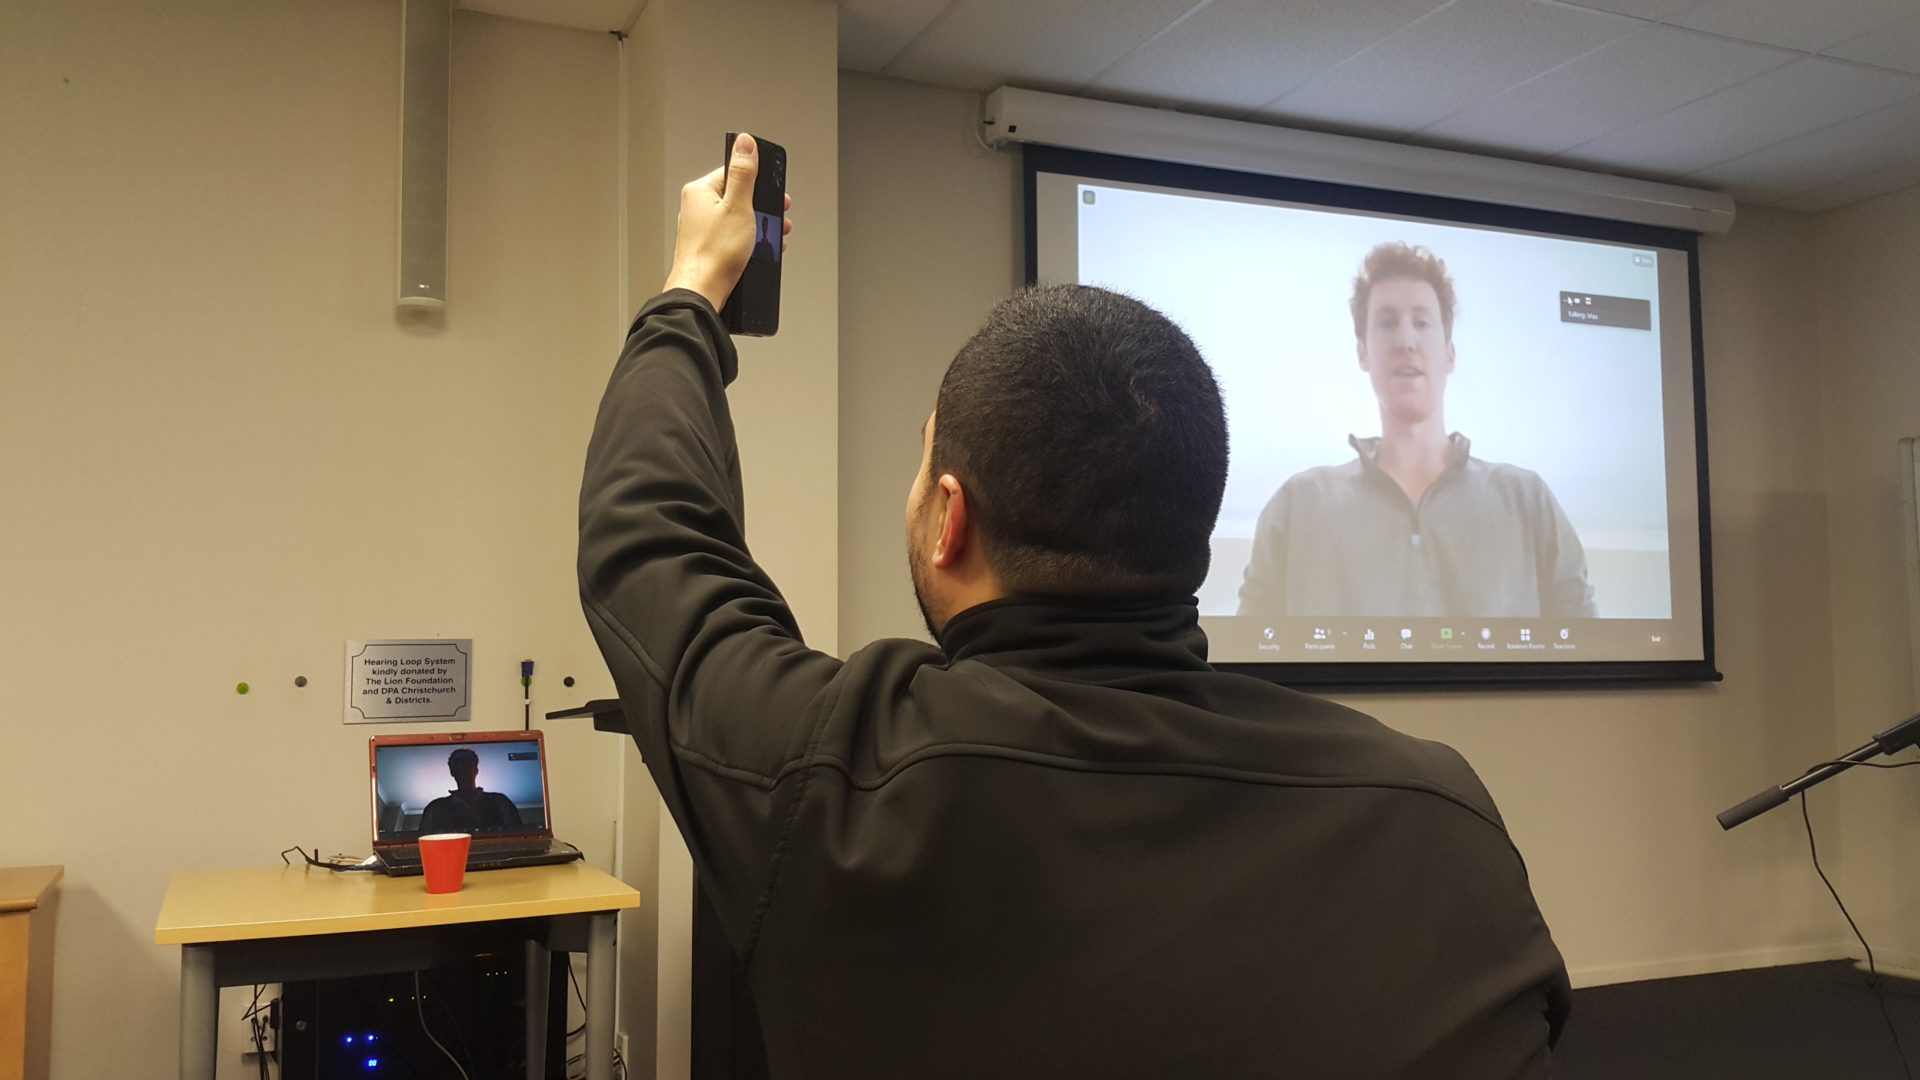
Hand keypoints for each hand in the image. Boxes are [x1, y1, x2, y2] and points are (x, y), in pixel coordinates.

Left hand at [663, 133, 792, 309]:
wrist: (702, 292)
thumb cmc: (714, 254)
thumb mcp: (738, 206)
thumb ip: (744, 173)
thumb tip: (745, 142)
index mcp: (700, 191)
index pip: (734, 172)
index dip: (758, 182)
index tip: (773, 194)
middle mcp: (697, 206)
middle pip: (738, 196)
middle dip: (762, 207)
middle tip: (777, 217)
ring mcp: (701, 227)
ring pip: (738, 217)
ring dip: (758, 226)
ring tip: (770, 237)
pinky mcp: (708, 245)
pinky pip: (733, 235)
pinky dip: (748, 240)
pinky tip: (758, 250)